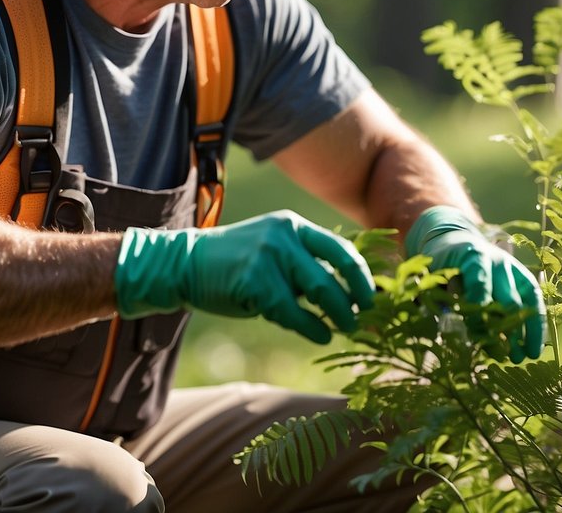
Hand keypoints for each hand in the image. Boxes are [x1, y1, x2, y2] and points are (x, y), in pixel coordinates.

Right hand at [114, 210, 374, 343]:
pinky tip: (320, 335)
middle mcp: (284, 236)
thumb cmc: (236, 262)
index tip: (374, 298)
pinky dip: (311, 327)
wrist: (186, 263)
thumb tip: (351, 292)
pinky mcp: (255, 282)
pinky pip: (293, 312)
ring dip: (338, 316)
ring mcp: (269, 257)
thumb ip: (305, 263)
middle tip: (364, 321)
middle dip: (354, 302)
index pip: (341, 249)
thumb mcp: (273, 248)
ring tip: (347, 329)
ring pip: (318, 293)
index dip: (362, 277)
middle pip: (333, 274)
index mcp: (293, 226)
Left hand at [406, 206, 545, 362]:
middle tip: (499, 354)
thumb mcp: (435, 276)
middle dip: (502, 329)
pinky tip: (532, 349)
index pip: (480, 287)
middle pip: (506, 299)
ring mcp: (514, 270)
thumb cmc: (442, 265)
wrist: (456, 242)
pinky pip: (534, 304)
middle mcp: (498, 261)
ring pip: (524, 304)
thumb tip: (448, 329)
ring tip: (519, 358)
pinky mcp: (525, 280)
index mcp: (473, 257)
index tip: (475, 337)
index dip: (478, 313)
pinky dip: (535, 327)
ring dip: (522, 333)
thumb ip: (439, 299)